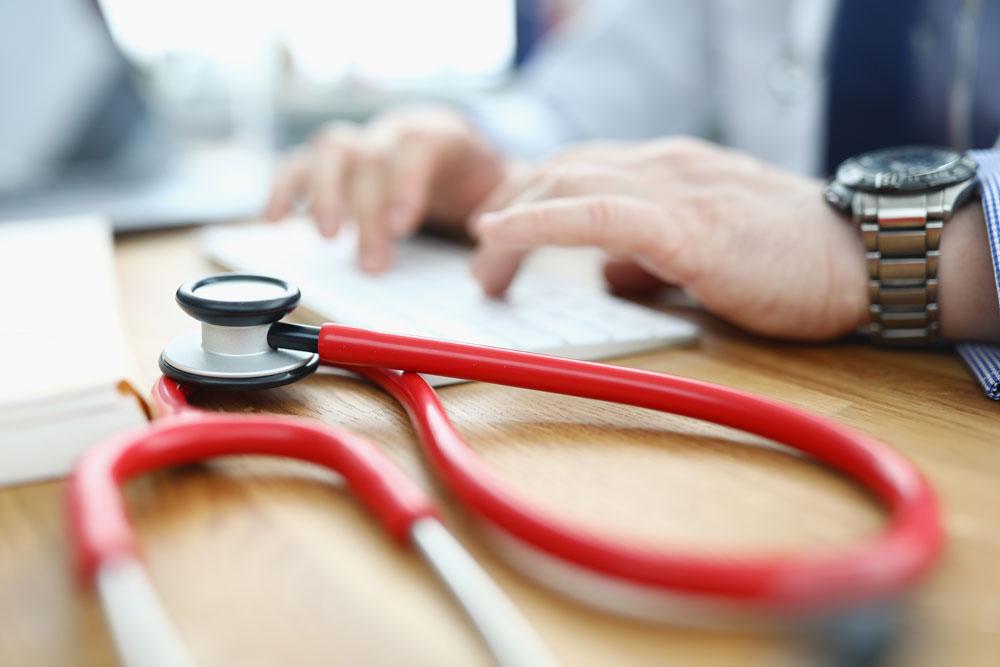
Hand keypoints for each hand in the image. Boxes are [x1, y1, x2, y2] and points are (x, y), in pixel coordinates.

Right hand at [266, 106, 505, 271]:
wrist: (460, 158)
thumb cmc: (478, 183)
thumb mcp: (500, 196)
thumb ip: (498, 219)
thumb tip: (493, 260)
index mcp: (440, 135)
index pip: (417, 147)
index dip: (405, 184)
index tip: (402, 226)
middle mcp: (394, 131)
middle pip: (371, 157)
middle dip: (368, 212)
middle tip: (374, 264)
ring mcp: (362, 142)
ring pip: (332, 151)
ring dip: (325, 195)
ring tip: (328, 238)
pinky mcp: (334, 162)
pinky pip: (299, 164)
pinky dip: (282, 187)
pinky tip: (273, 218)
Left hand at [470, 137, 869, 339]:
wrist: (867, 259)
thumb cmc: (795, 263)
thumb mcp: (709, 254)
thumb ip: (653, 260)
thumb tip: (610, 279)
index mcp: (670, 172)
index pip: (582, 170)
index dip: (532, 202)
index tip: (499, 240)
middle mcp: (665, 167)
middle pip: (563, 170)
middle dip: (512, 213)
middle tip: (484, 270)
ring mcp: (675, 189)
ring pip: (570, 181)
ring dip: (514, 222)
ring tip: (484, 269)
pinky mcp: (687, 226)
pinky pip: (598, 213)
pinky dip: (541, 220)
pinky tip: (500, 235)